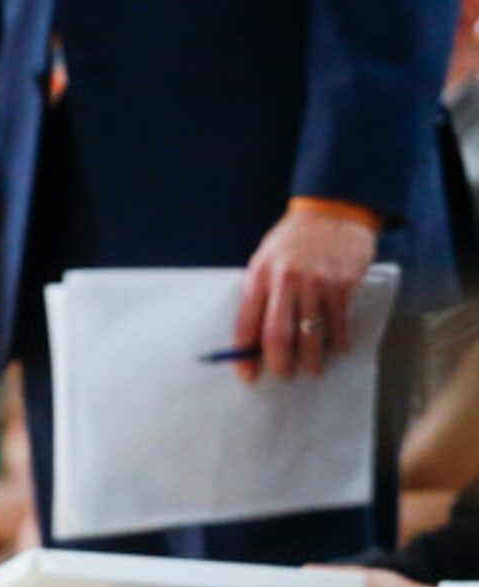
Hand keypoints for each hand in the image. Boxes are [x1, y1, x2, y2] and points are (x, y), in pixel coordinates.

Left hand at [234, 206, 376, 381]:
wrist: (334, 211)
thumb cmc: (294, 240)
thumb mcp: (265, 260)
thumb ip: (259, 295)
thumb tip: (253, 339)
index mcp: (259, 276)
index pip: (246, 325)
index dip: (244, 356)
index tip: (247, 375)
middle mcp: (285, 281)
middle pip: (277, 336)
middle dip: (279, 364)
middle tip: (283, 376)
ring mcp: (315, 283)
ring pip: (310, 335)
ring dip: (312, 360)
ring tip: (312, 369)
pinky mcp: (342, 284)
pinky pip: (338, 323)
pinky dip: (339, 342)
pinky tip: (338, 348)